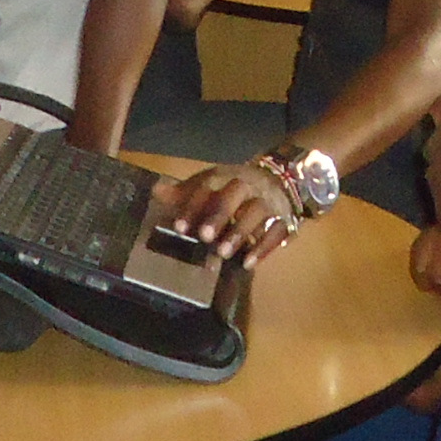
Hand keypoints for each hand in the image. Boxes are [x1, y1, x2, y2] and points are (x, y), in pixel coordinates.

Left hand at [156, 160, 297, 262]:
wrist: (282, 177)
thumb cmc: (235, 188)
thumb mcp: (211, 185)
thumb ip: (185, 193)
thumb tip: (156, 192)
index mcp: (225, 177)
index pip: (207, 186)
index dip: (192, 205)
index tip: (179, 227)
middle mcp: (247, 186)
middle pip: (233, 195)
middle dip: (218, 214)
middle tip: (204, 236)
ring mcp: (268, 201)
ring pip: (255, 212)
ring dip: (239, 232)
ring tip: (224, 253)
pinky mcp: (284, 218)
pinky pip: (277, 230)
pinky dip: (264, 248)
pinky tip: (249, 263)